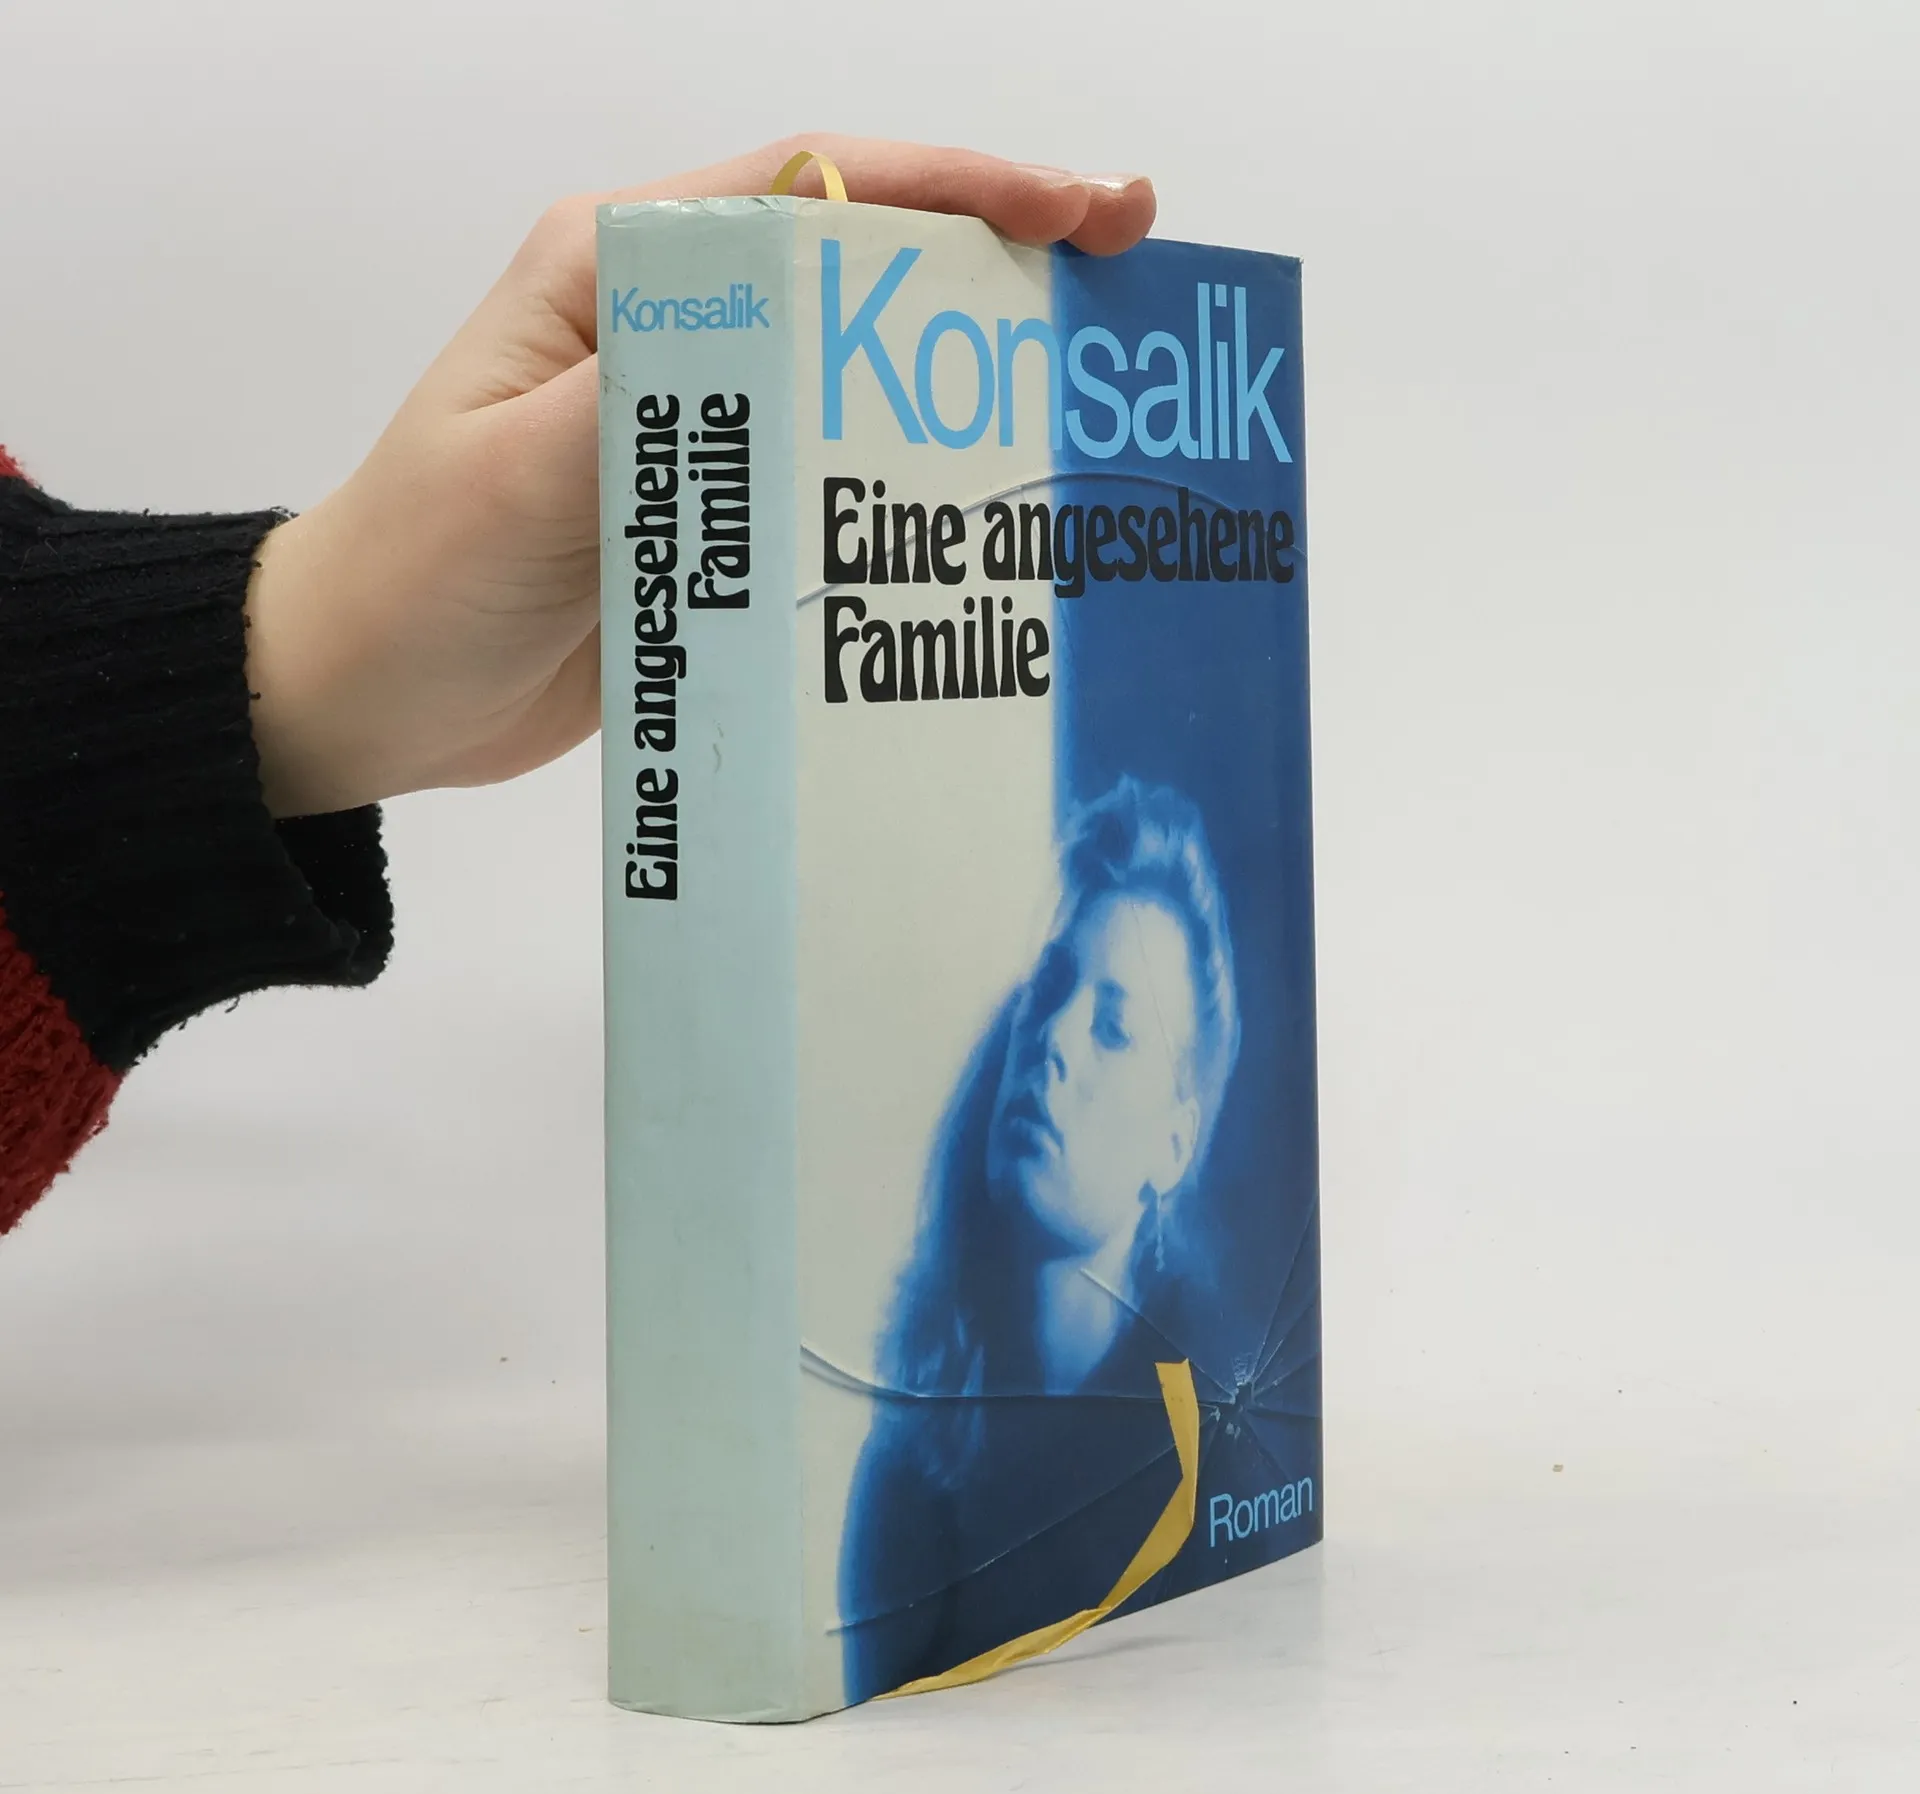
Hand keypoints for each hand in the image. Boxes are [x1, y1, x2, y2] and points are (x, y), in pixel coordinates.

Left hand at [243, 136, 1156, 817]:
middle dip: (1000, 271)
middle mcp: (677, 334)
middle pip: (865, 274)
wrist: (362, 697)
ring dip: (973, 390)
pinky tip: (992, 518)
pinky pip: (836, 491)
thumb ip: (641, 403)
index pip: (815, 187)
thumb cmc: (413, 573)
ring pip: (864, 385)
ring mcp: (706, 432)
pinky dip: (915, 497)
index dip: (960, 185)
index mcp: (621, 272)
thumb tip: (781, 345)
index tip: (1079, 209)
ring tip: (1092, 404)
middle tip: (1129, 293)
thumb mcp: (515, 478)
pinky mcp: (718, 523)